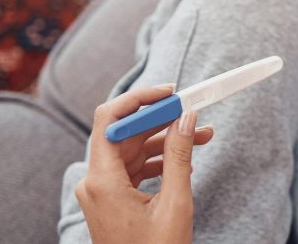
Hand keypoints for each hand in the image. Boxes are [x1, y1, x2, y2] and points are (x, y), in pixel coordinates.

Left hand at [75, 84, 213, 243]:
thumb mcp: (175, 203)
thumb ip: (179, 156)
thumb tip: (186, 118)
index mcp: (102, 181)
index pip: (111, 120)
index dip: (140, 100)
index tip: (171, 93)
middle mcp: (95, 183)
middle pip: (125, 134)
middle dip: (161, 121)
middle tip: (193, 112)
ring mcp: (102, 192)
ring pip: (133, 152)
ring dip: (166, 142)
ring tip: (202, 136)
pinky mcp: (112, 200)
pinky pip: (134, 170)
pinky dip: (158, 162)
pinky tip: (185, 160)